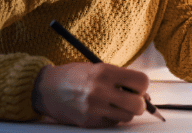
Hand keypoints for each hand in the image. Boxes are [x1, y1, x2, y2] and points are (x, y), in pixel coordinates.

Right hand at [32, 63, 149, 127]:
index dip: (143, 86)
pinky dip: (112, 117)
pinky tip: (102, 109)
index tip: (138, 87)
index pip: (141, 82)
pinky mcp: (89, 122)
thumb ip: (120, 78)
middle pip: (138, 104)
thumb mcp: (97, 68)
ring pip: (127, 116)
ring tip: (114, 103)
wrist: (47, 88)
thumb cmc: (74, 76)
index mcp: (104, 71)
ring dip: (125, 111)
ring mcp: (94, 108)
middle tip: (132, 99)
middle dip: (139, 103)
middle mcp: (100, 90)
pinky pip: (112, 123)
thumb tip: (144, 94)